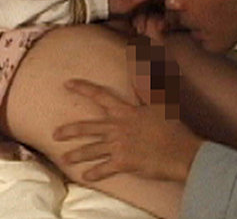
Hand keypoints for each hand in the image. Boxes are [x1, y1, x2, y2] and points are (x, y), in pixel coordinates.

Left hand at [53, 79, 202, 182]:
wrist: (181, 152)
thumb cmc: (173, 127)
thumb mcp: (161, 101)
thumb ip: (148, 82)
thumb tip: (144, 59)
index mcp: (125, 111)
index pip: (100, 96)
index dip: (83, 88)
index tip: (67, 84)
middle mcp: (118, 128)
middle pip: (88, 127)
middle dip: (69, 131)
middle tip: (55, 134)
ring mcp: (118, 146)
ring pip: (92, 150)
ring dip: (77, 155)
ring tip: (65, 159)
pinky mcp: (123, 163)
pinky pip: (104, 169)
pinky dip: (94, 173)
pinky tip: (85, 176)